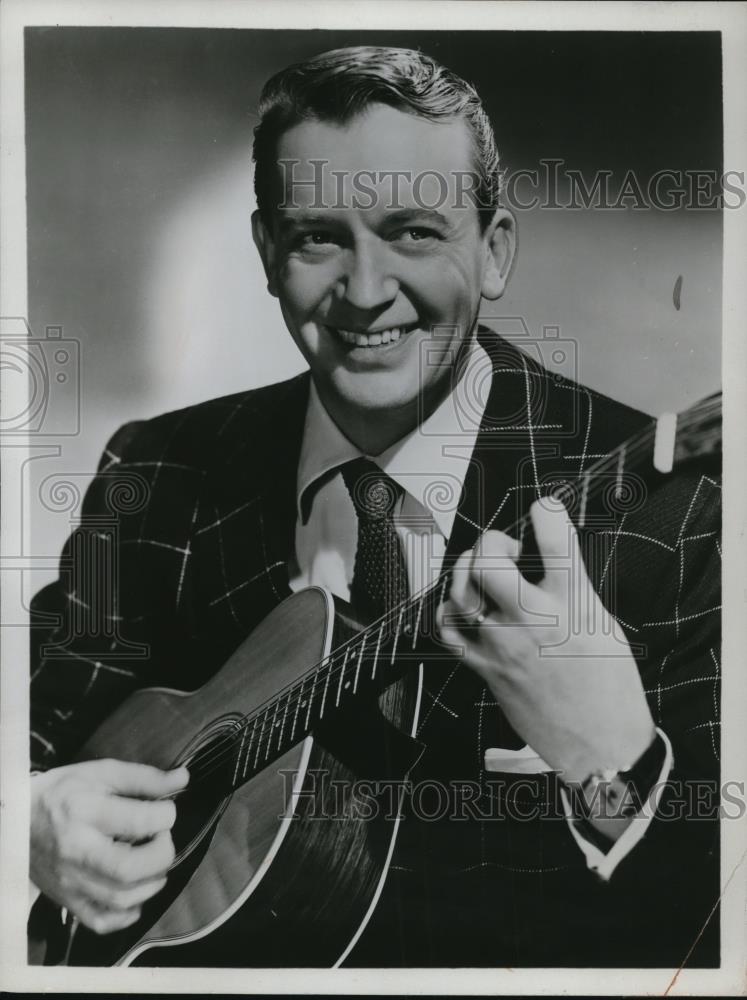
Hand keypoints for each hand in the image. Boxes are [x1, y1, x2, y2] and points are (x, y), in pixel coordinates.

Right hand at [30, 758, 188, 934]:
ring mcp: (71, 881)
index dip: (166, 815)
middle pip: (130, 869)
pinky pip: (102, 922)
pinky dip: (128, 913)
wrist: (17, 821)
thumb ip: (144, 778)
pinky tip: (135, 891)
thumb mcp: (101, 773)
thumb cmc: (62, 793)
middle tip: (160, 838)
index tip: (166, 809)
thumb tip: (182, 778)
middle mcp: (76, 851)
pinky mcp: (68, 901)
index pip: (140, 821)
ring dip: (152, 882)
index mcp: (84, 812)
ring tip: (151, 861)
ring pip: (121, 899)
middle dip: (162, 853)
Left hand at [439, 497, 654, 784]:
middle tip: (507, 548)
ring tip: (485, 572)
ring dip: (468, 570)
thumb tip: (550, 557)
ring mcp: (502, 645)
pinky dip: (449, 609)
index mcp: (571, 604)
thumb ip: (573, 586)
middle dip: (492, 541)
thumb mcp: (603, 623)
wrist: (601, 744)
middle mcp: (532, 620)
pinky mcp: (485, 668)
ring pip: (461, 590)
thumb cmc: (609, 687)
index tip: (545, 509)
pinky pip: (448, 629)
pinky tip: (464, 605)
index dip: (547, 510)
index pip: (554, 537)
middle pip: (488, 561)